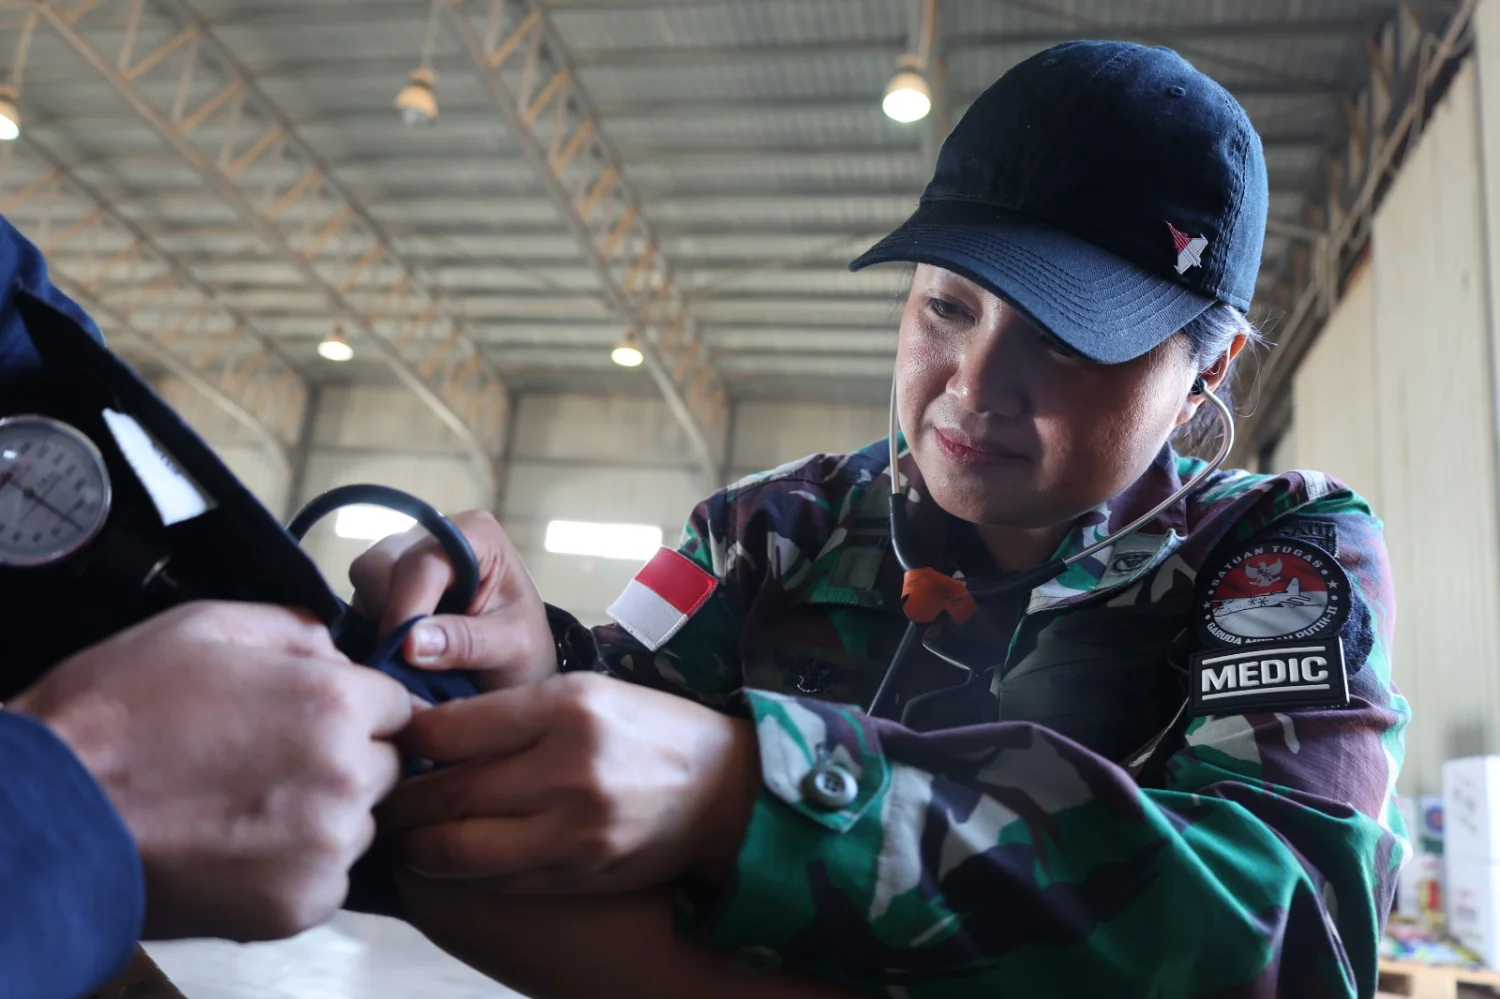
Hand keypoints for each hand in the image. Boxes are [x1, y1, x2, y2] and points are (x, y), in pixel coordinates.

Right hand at [10, 601, 411, 941]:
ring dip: (322, 815)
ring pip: (358, 823)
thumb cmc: (117, 715)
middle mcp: (346, 776)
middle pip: (384, 765)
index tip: (318, 718)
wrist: (51, 815)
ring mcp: (327, 846)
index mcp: (334, 703)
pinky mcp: (300, 905)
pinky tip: (236, 845)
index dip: (356, 707)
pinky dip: (293, 867)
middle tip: (272, 761)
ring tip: (244, 804)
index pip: (398, 706)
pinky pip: (326, 878)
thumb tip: (336, 649)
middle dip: (345, 759)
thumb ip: (293, 628)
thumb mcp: (205, 627)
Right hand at [349, 509, 555, 687]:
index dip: (407, 609)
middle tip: (408, 661)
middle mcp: (436, 533)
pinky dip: (372, 628)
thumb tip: (410, 642)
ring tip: (411, 659)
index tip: (405, 654)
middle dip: (389, 615)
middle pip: (381, 565)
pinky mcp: (389, 578)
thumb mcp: (511, 649)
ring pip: (364, 581)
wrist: (519, 668)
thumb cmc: (524, 650)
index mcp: (475, 534)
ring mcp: (408, 552)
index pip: (422, 563)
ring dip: (378, 623)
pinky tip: (398, 653)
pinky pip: (361, 598)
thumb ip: (465, 642)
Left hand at [379, 672, 759, 893]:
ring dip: (420, 846)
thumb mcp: (584, 693)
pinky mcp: (579, 874)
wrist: (723, 791)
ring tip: (406, 835)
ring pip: (461, 850)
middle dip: (399, 801)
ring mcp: (574, 830)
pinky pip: (497, 881)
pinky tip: (451, 858)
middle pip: (448, 793)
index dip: (406, 740)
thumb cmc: (646, 731)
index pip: (451, 729)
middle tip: (378, 798)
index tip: (389, 743)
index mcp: (565, 708)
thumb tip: (427, 734)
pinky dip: (464, 872)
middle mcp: (567, 769)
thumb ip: (510, 713)